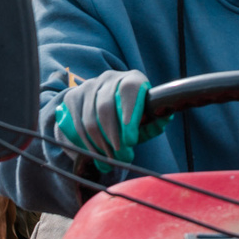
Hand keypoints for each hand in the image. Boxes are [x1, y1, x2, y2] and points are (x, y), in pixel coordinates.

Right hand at [53, 69, 167, 169]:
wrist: (102, 98)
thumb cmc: (132, 110)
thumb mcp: (145, 112)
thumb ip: (155, 118)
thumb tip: (165, 117)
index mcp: (131, 79)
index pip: (129, 91)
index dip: (129, 114)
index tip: (131, 140)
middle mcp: (109, 78)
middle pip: (105, 108)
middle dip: (113, 137)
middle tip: (121, 157)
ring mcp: (89, 86)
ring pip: (90, 119)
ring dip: (100, 144)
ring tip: (110, 160)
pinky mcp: (74, 96)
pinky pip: (77, 123)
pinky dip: (86, 143)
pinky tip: (96, 154)